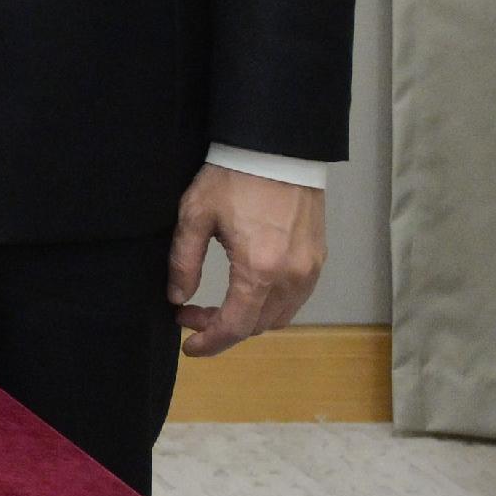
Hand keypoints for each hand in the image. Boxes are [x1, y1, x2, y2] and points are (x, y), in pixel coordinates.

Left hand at [170, 163, 325, 356]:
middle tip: (191, 316)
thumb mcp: (195, 216)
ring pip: (280, 316)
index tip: (188, 345)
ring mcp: (310, 270)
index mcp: (260, 269)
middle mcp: (292, 277)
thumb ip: (184, 262)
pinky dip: (269, 307)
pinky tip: (246, 294)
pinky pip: (295, 299)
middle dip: (223, 329)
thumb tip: (177, 297)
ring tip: (215, 307)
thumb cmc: (232, 178)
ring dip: (248, 320)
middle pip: (258, 326)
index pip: (236, 325)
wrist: (277, 149)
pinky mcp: (318, 259)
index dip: (210, 341)